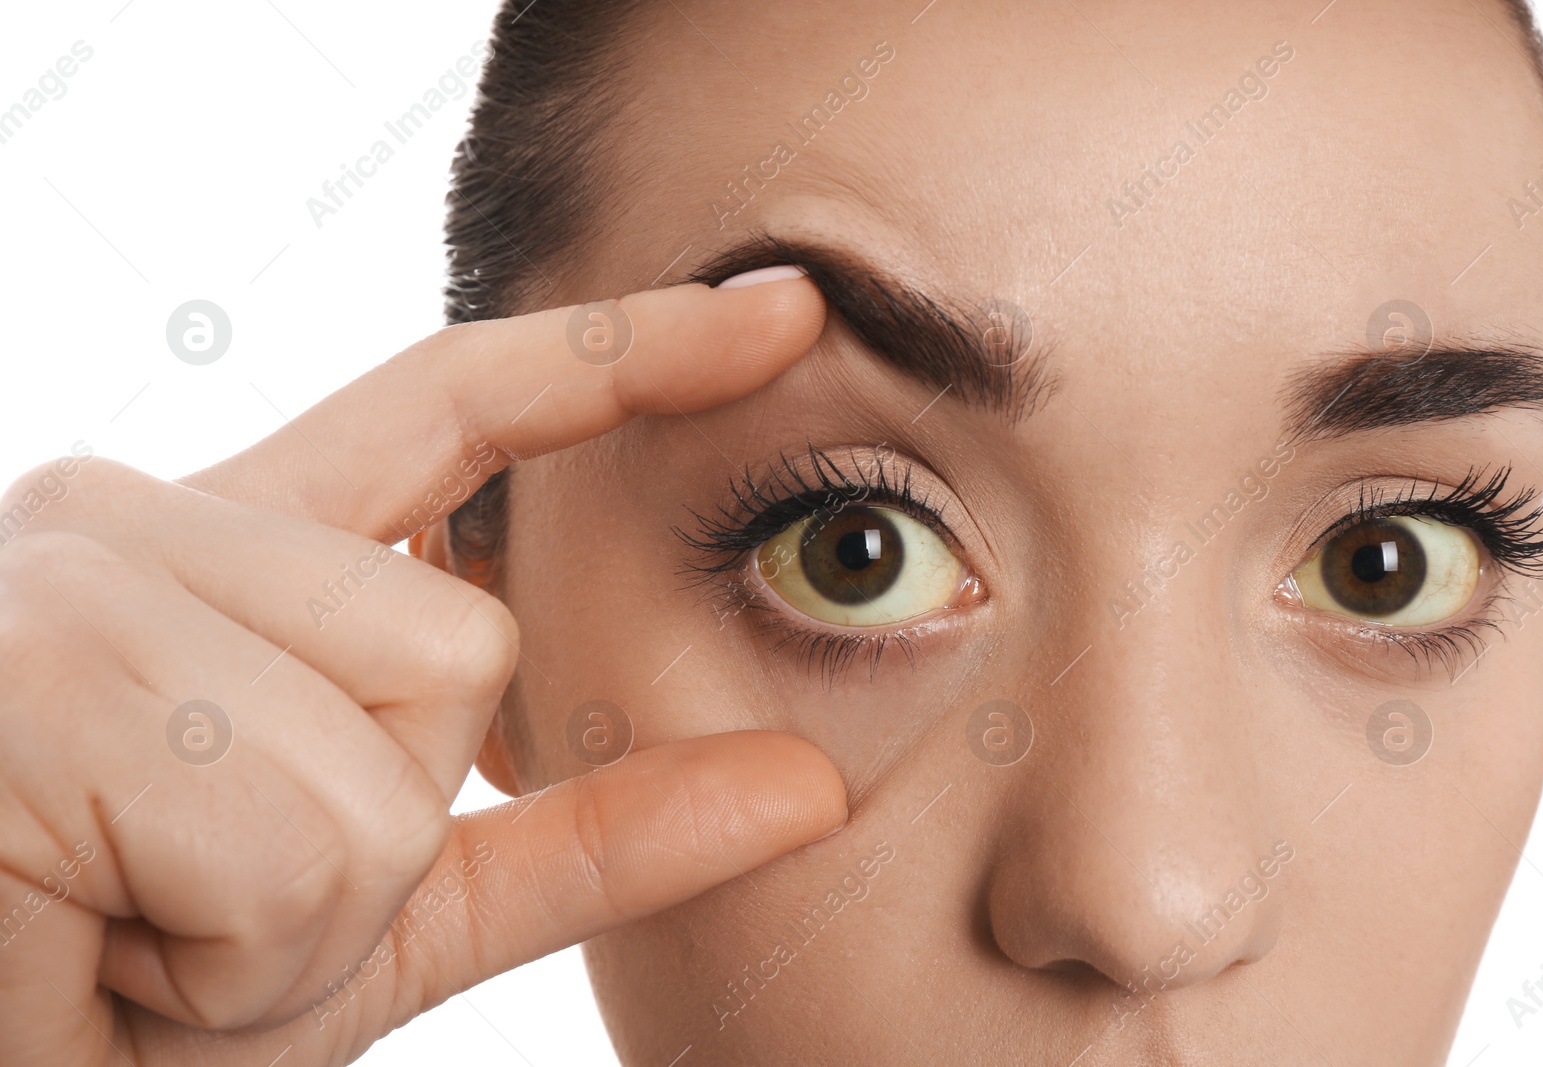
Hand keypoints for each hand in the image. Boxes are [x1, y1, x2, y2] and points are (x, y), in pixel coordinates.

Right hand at [0, 275, 843, 1065]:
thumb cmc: (131, 1003)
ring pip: (402, 721)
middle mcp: (148, 518)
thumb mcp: (388, 912)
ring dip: (301, 911)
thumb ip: (591, 836)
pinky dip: (241, 948)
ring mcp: (86, 570)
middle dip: (376, 835)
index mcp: (233, 557)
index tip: (782, 316)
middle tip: (193, 908)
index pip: (460, 408)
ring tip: (137, 931)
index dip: (625, 356)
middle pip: (464, 635)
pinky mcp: (45, 658)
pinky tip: (93, 940)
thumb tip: (810, 782)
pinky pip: (309, 823)